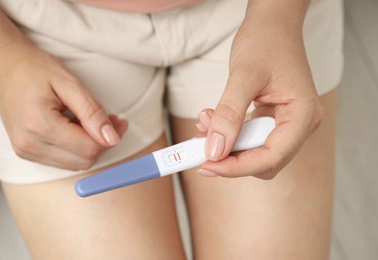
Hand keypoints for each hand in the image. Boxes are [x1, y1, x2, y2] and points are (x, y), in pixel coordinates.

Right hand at [0, 41, 127, 169]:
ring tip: (91, 122)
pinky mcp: (27, 152)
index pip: (89, 149)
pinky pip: (63, 161)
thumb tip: (112, 138)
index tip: (119, 122)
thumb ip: (92, 112)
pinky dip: (77, 148)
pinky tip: (76, 129)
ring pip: (75, 164)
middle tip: (110, 121)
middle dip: (103, 143)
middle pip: (84, 160)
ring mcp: (26, 151)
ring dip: (91, 146)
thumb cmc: (33, 68)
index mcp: (39, 126)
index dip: (111, 137)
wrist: (2, 65)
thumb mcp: (69, 83)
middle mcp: (29, 145)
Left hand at [197, 13, 322, 179]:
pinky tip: (211, 122)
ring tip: (203, 125)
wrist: (273, 24)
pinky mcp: (273, 119)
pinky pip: (250, 138)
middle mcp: (300, 124)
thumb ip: (229, 114)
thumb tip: (214, 150)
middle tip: (200, 149)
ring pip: (255, 152)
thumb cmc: (266, 41)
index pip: (272, 157)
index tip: (208, 164)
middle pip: (264, 161)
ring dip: (227, 146)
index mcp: (303, 115)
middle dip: (230, 158)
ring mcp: (288, 123)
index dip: (238, 167)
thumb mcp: (244, 76)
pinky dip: (229, 135)